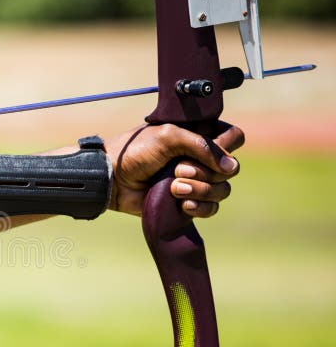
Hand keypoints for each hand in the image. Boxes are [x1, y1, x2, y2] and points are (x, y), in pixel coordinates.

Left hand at [106, 122, 243, 217]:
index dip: (226, 146)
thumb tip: (231, 167)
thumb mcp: (167, 137)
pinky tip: (181, 205)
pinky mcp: (187, 203)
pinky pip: (210, 209)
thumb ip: (201, 146)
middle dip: (205, 171)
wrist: (112, 179)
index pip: (233, 138)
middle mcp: (200, 159)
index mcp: (198, 137)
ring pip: (222, 190)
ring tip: (174, 188)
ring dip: (200, 190)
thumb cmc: (135, 152)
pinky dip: (199, 208)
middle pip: (230, 169)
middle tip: (177, 169)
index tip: (205, 151)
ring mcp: (195, 182)